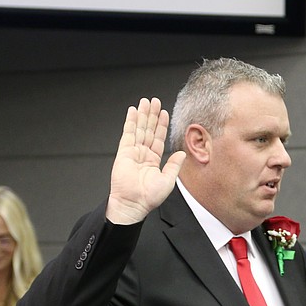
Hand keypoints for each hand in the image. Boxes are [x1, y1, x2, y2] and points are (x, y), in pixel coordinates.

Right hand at [106, 97, 186, 224]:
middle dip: (151, 115)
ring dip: (142, 115)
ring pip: (138, 129)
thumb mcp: (168, 180)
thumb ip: (174, 165)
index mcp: (153, 161)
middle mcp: (143, 154)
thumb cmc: (149, 197)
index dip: (161, 125)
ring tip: (145, 102)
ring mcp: (133, 152)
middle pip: (148, 130)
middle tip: (154, 101)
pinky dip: (130, 122)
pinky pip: (127, 133)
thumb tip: (181, 153)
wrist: (134, 204)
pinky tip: (133, 111)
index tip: (164, 113)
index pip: (158, 138)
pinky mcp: (124, 152)